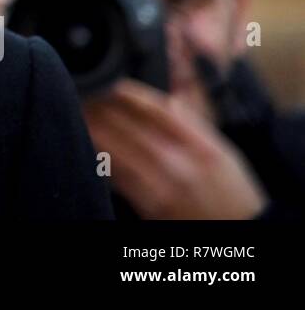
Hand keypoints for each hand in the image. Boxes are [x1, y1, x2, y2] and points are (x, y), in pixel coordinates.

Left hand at [83, 78, 267, 218]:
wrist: (237, 235)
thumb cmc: (232, 195)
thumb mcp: (225, 154)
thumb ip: (194, 126)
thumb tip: (168, 100)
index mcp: (201, 147)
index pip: (156, 109)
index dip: (128, 93)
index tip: (113, 84)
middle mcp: (180, 163)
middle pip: (129, 124)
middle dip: (104, 107)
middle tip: (89, 96)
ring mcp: (161, 185)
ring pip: (115, 148)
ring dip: (94, 128)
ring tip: (83, 115)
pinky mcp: (147, 205)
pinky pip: (115, 175)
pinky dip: (102, 157)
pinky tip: (93, 145)